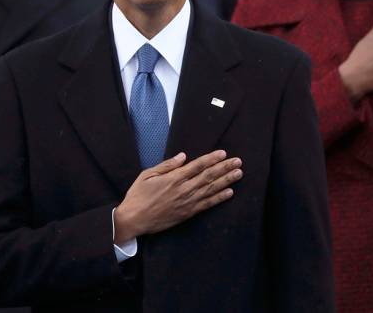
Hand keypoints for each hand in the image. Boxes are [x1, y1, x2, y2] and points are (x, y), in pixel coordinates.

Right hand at [113, 150, 241, 242]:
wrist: (134, 220)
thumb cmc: (138, 195)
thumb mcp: (148, 175)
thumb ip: (167, 165)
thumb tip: (183, 156)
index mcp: (174, 178)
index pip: (198, 165)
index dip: (212, 159)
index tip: (223, 153)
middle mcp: (183, 189)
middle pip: (208, 176)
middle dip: (224, 168)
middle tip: (238, 161)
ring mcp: (187, 202)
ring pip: (211, 189)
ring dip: (226, 181)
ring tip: (238, 174)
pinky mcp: (188, 213)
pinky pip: (207, 204)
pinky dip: (219, 198)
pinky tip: (229, 192)